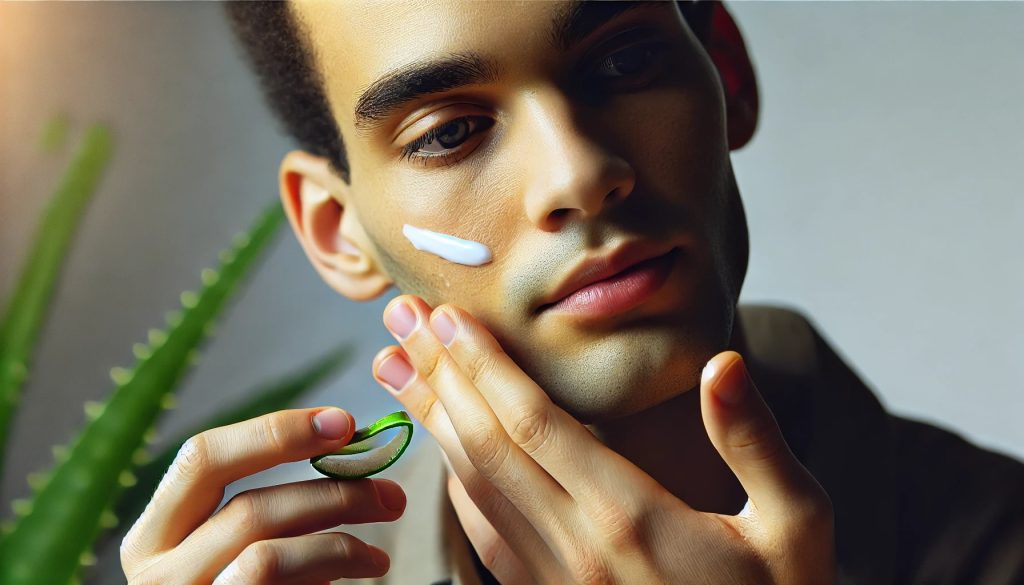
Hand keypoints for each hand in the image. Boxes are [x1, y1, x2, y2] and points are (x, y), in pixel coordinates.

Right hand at [119, 408, 406, 583]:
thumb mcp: (240, 545)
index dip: (274, 431)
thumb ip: (274, 504)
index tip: (344, 423)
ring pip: (267, 554)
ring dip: (339, 544)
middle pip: (248, 509)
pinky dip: (333, 568)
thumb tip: (346, 442)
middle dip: (332, 492)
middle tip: (391, 493)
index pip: (201, 457)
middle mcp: (156, 574)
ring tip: (382, 547)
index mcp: (153, 535)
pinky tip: (366, 567)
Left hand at [373, 295, 834, 584]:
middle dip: (438, 374)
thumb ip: (756, 442)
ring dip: (431, 421)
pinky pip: (484, 537)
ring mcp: (554, 580)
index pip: (535, 424)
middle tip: (399, 317)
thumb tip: (722, 364)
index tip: (448, 316)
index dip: (484, 366)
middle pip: (486, 446)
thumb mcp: (796, 524)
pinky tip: (440, 454)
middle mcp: (577, 547)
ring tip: (393, 369)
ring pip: (472, 489)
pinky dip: (454, 485)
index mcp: (631, 517)